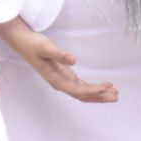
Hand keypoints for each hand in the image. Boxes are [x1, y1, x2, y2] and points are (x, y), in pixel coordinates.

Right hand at [0, 18, 117, 102]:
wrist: (24, 43)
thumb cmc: (35, 45)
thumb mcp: (47, 47)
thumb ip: (59, 54)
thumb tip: (73, 60)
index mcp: (56, 80)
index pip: (77, 90)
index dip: (92, 91)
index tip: (106, 87)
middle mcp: (60, 83)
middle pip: (82, 96)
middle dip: (99, 97)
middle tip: (116, 96)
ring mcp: (63, 80)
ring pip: (83, 93)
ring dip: (98, 94)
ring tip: (114, 93)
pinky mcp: (65, 76)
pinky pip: (81, 87)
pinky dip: (93, 88)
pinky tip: (104, 87)